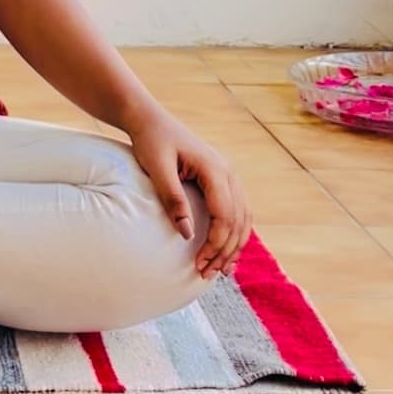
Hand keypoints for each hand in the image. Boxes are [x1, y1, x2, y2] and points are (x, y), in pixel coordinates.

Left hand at [124, 104, 252, 279]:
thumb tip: (188, 234)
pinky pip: (237, 211)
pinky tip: (226, 253)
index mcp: (215, 168)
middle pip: (238, 221)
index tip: (199, 264)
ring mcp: (228, 175)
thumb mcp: (157, 168)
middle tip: (205, 274)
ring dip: (233, 246)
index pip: (225, 215)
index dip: (215, 244)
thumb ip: (172, 198)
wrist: (149, 119)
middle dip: (225, 251)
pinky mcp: (222, 180)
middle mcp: (228, 172)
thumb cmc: (151, 141)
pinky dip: (235, 234)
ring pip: (243, 219)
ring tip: (218, 271)